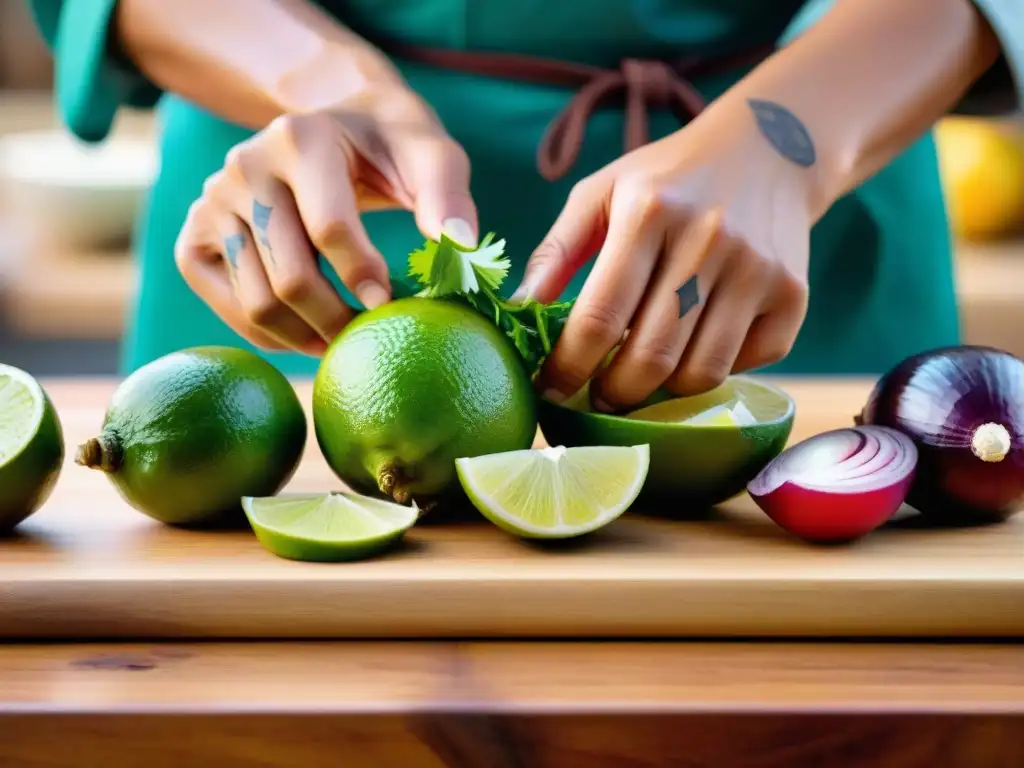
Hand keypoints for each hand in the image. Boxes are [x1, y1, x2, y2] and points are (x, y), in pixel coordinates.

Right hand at [175, 84, 476, 354]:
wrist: (333, 123)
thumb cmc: (389, 146)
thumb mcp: (429, 153)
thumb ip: (447, 194)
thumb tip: (460, 248)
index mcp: (299, 139)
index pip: (330, 229)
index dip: (366, 278)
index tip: (394, 306)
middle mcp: (244, 166)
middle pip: (290, 278)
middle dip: (338, 322)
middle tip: (371, 339)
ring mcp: (213, 201)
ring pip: (256, 302)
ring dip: (307, 339)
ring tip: (346, 343)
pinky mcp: (195, 235)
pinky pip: (227, 305)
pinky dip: (269, 335)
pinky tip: (309, 335)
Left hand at [516, 105, 813, 410]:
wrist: (769, 149)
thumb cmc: (667, 179)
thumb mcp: (601, 193)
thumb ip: (555, 251)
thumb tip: (518, 312)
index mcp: (649, 212)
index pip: (599, 317)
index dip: (568, 368)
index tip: (550, 389)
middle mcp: (708, 241)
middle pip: (651, 357)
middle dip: (613, 394)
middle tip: (597, 396)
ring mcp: (757, 270)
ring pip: (700, 373)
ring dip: (661, 394)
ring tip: (639, 381)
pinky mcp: (793, 295)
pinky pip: (744, 364)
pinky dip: (712, 372)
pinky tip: (692, 351)